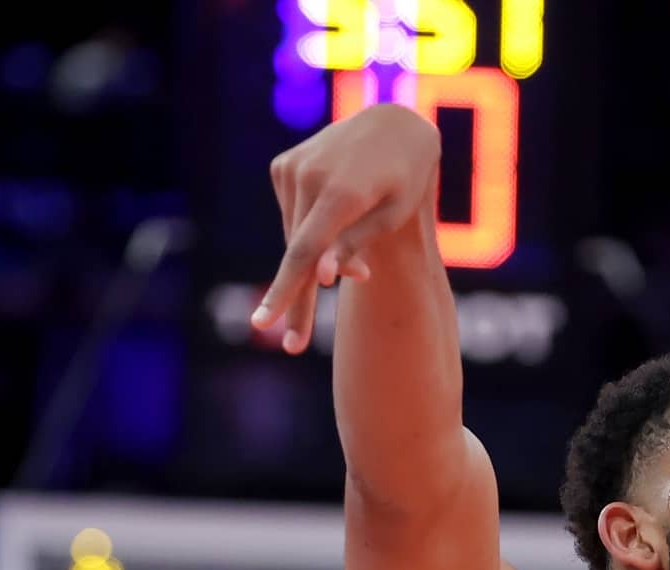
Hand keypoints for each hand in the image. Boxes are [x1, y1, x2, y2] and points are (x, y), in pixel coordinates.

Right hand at [251, 103, 443, 354]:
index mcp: (341, 193)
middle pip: (297, 253)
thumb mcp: (391, 215)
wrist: (393, 126)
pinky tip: (335, 215)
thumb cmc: (405, 178)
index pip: (304, 252)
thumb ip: (354, 245)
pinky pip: (291, 215)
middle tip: (294, 344)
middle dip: (298, 297)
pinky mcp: (283, 165)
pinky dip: (307, 230)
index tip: (264, 324)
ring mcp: (293, 167)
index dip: (285, 292)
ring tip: (351, 259)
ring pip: (293, 237)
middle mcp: (310, 176)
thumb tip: (320, 278)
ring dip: (313, 258)